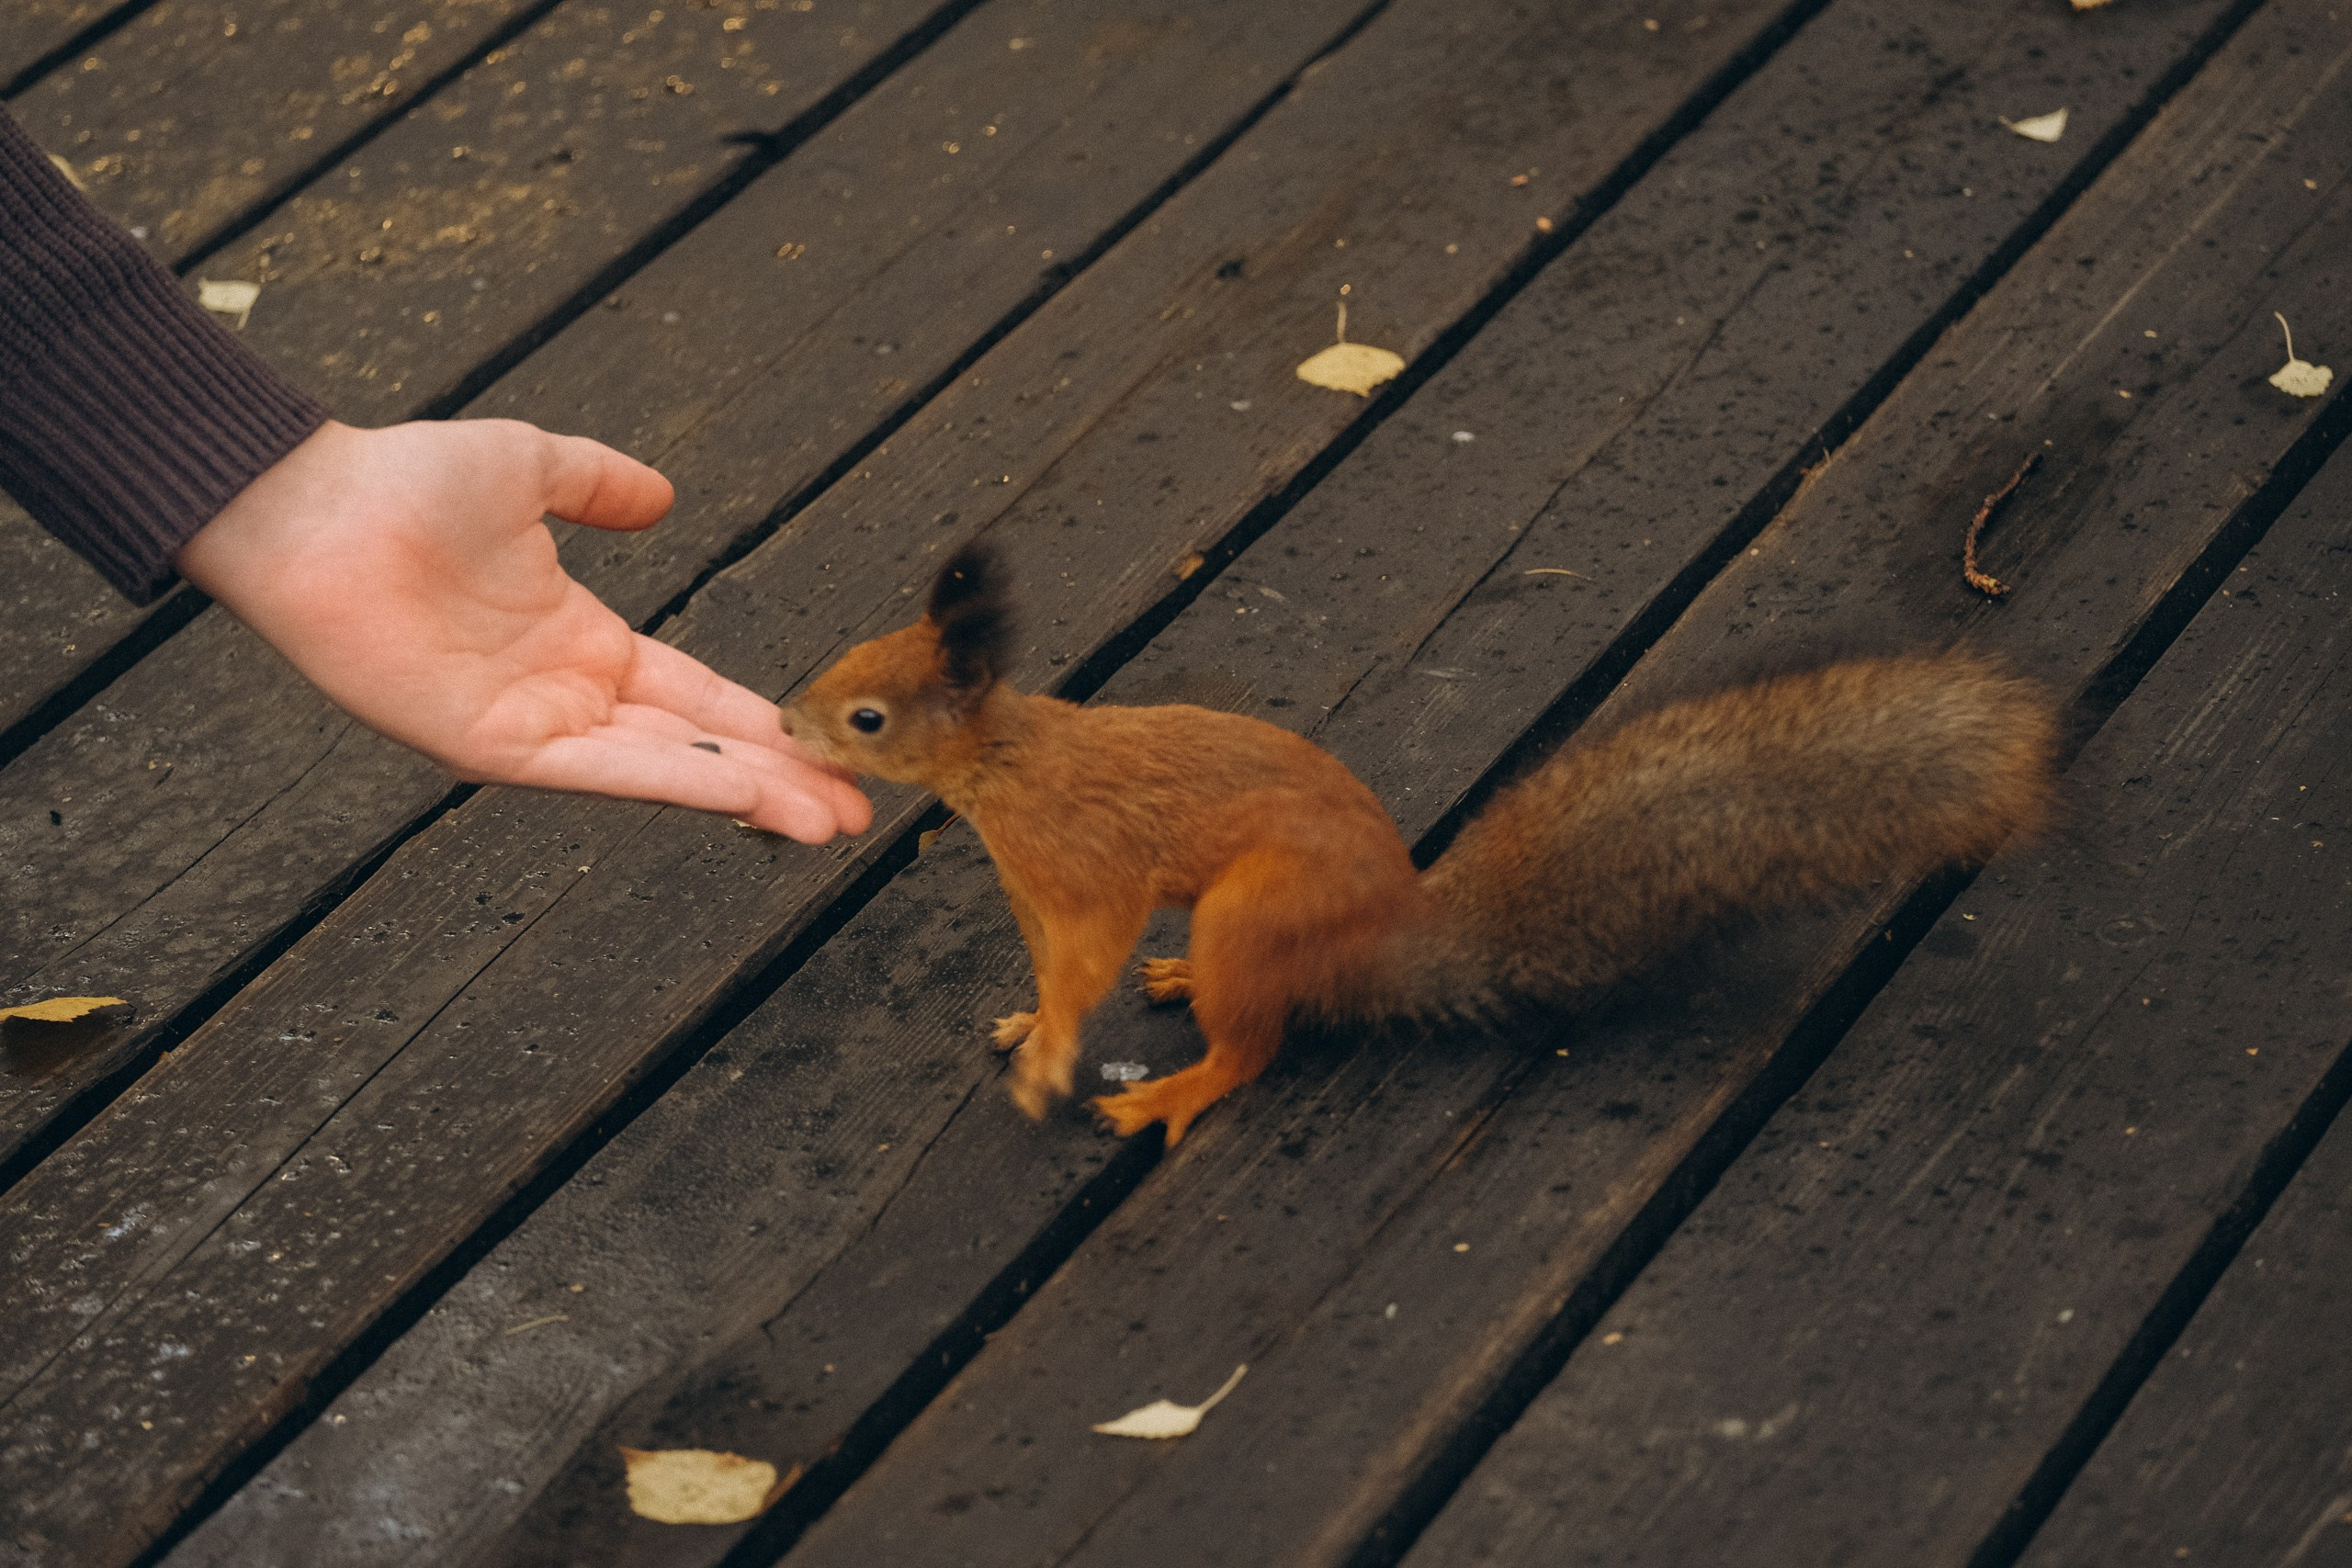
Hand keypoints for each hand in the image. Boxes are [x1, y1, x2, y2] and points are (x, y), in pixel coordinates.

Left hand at [174, 419, 871, 841]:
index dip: (763, 723)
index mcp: (581, 643)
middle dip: (781, 779)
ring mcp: (534, 728)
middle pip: (697, 749)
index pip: (695, 695)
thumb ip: (600, 486)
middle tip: (859, 809)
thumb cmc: (402, 482)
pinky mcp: (495, 748)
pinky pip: (603, 772)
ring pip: (664, 770)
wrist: (314, 507)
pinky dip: (676, 782)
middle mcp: (567, 697)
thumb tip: (664, 498)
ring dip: (749, 796)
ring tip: (829, 821)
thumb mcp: (534, 465)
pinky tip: (741, 794)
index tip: (830, 745)